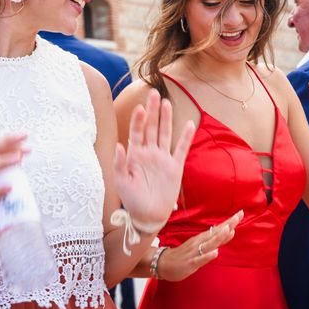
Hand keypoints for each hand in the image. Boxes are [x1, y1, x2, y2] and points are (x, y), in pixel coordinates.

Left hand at [114, 89, 195, 226]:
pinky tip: (189, 124)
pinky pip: (181, 149)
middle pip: (151, 127)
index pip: (136, 132)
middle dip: (152, 111)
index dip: (138, 120)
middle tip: (154, 93)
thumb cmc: (131, 199)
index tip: (140, 108)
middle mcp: (149, 153)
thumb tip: (119, 145)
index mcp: (135, 154)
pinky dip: (185, 137)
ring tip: (167, 103)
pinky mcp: (175, 167)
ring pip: (165, 134)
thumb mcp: (121, 182)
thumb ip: (119, 163)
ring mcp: (162, 158)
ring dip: (166, 119)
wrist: (147, 215)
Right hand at [156, 210, 243, 281]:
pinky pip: (200, 259)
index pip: (218, 228)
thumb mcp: (201, 246)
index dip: (229, 222)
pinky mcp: (190, 263)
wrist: (163, 263)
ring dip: (218, 237)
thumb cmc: (184, 255)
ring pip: (208, 244)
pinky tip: (215, 252)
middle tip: (239, 215)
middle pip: (216, 233)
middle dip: (227, 225)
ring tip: (228, 230)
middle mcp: (199, 242)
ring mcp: (194, 252)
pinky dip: (208, 256)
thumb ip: (215, 240)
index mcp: (202, 238)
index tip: (241, 213)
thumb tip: (230, 231)